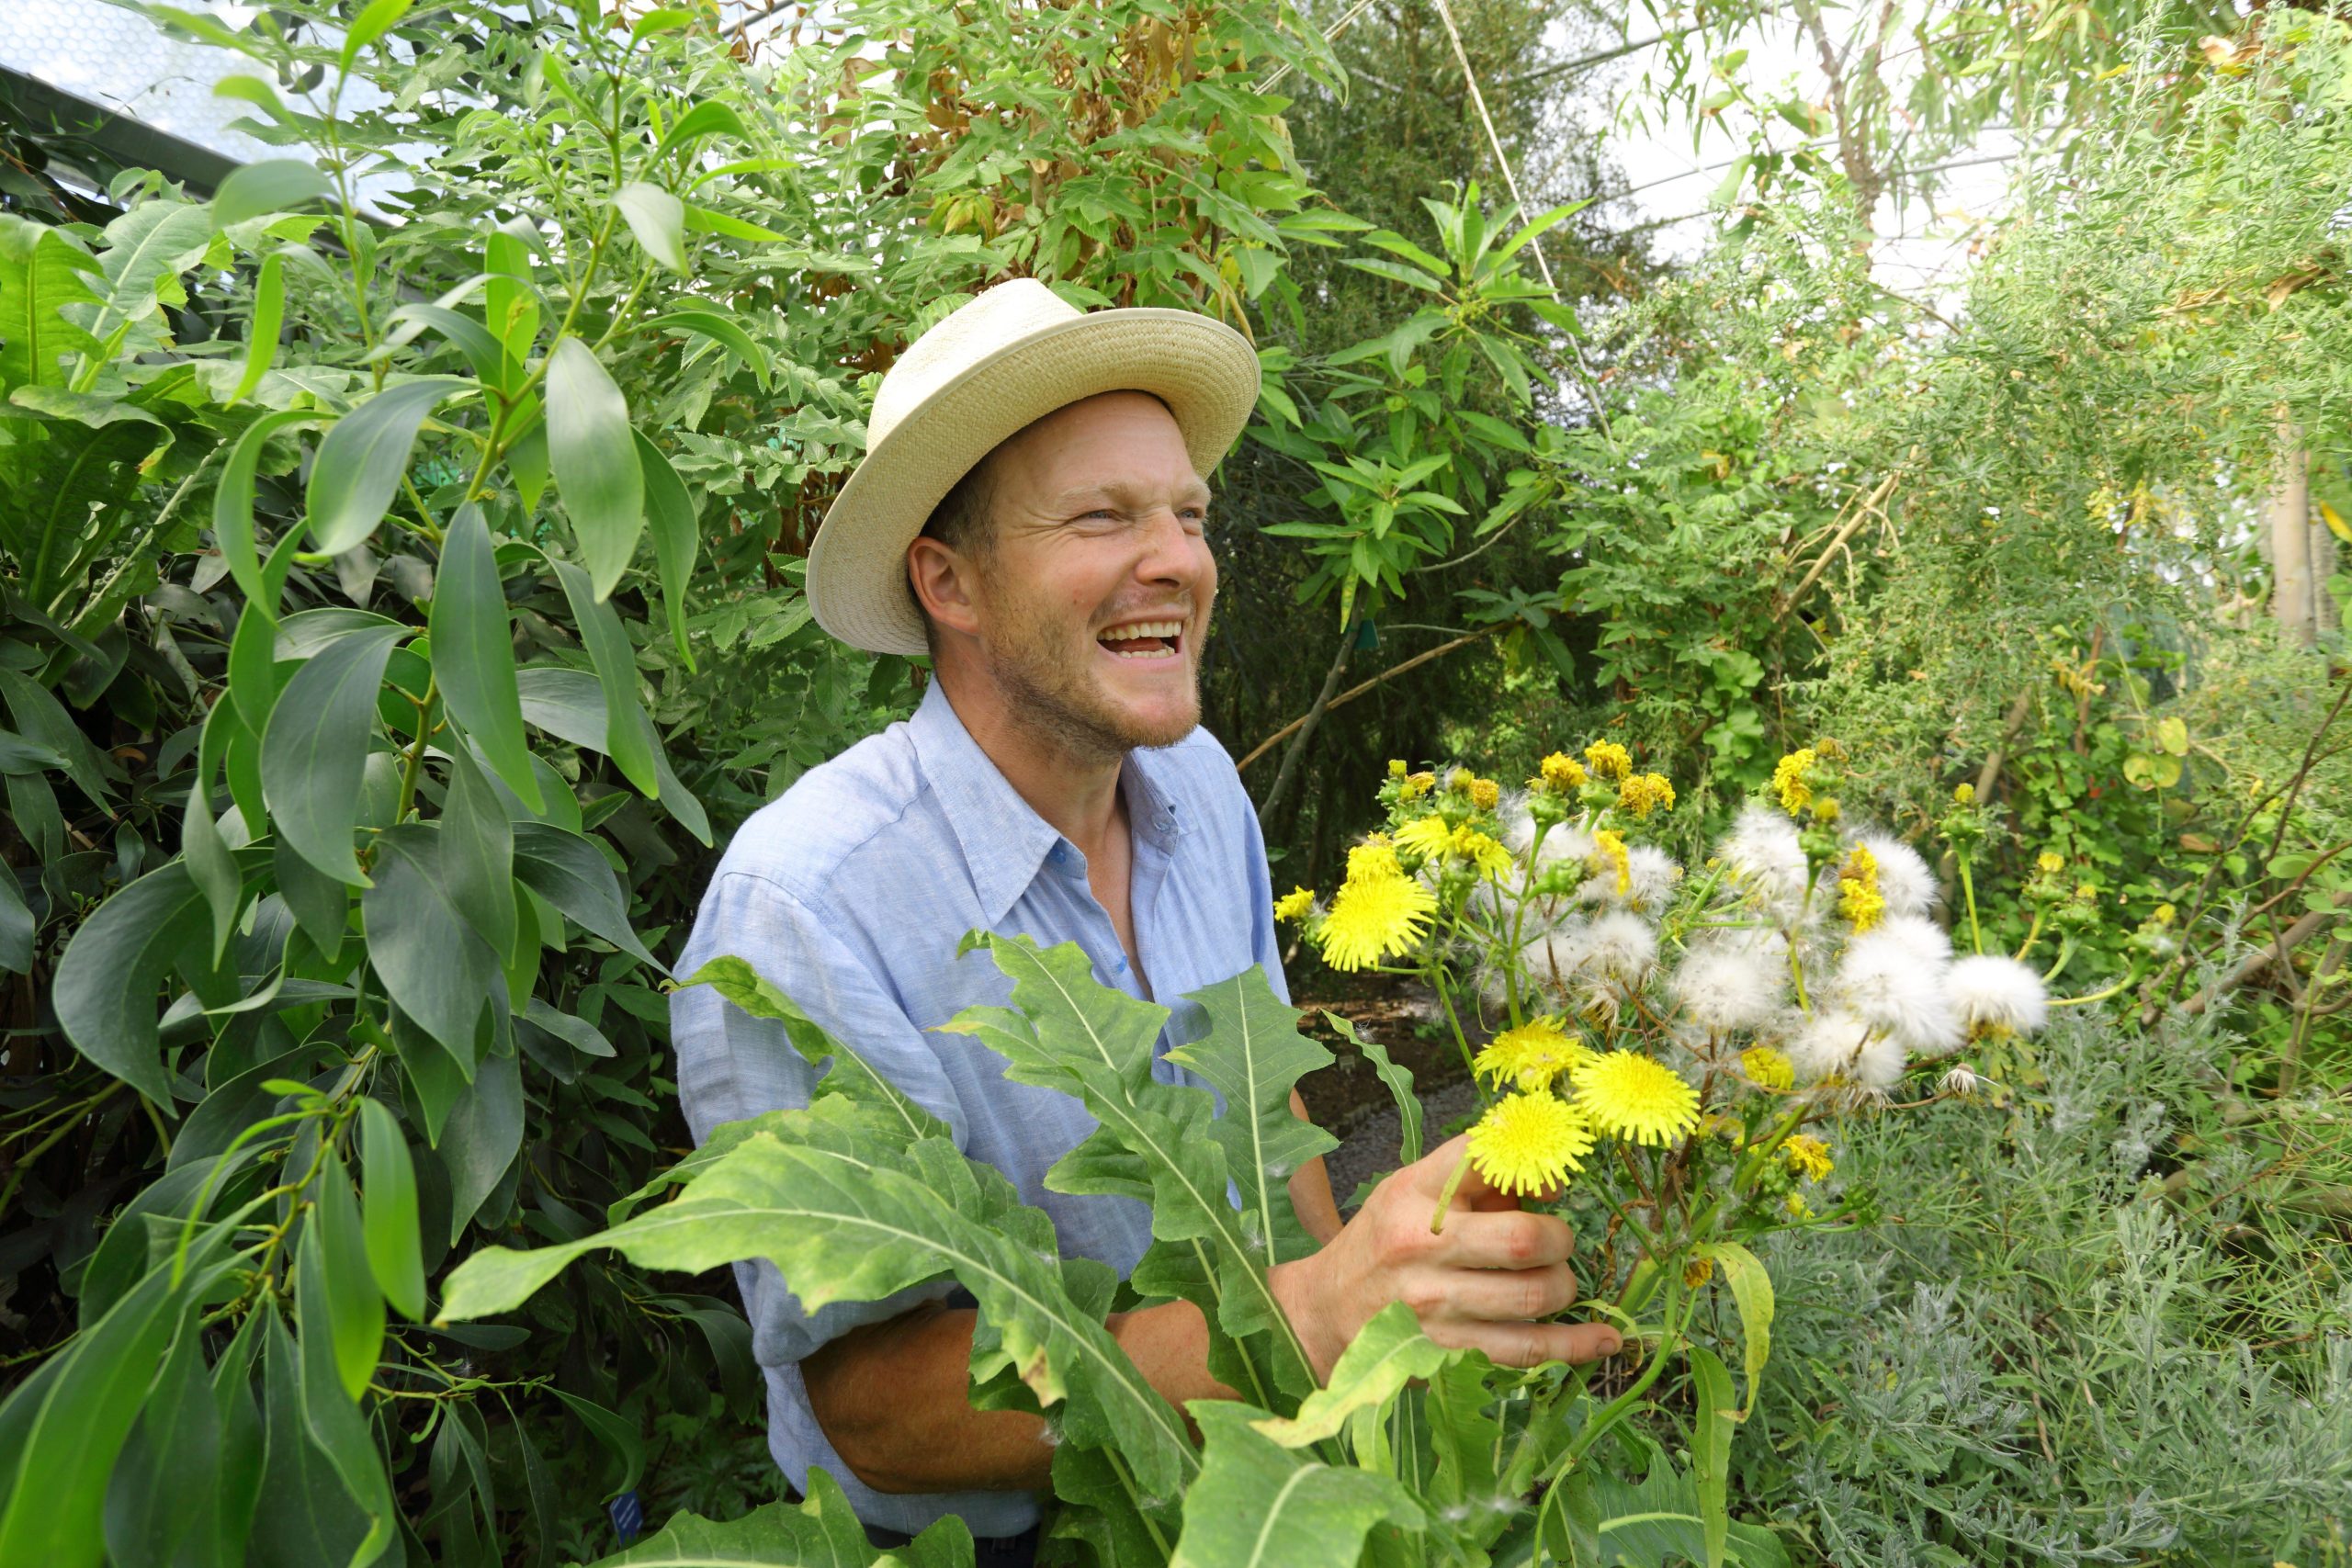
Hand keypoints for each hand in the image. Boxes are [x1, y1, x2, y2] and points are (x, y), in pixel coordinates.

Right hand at [1270, 1133, 1622, 1380]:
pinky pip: (1528, 1351)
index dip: (1534, 1167)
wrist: (1325, 1312)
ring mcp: (1436, 1305)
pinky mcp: (1450, 1351)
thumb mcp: (1412, 1191)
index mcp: (1415, 1193)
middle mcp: (1423, 1246)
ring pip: (1533, 1295)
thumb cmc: (1384, 1241)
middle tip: (1557, 1242)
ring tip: (1554, 1281)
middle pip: (1525, 1240)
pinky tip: (1604, 1340)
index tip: (1550, 1184)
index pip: (1486, 1161)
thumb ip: (1477, 1181)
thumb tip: (1553, 1184)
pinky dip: (1575, 1346)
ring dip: (1563, 1286)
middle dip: (1560, 1239)